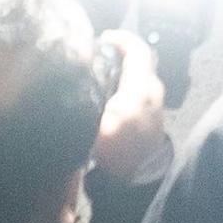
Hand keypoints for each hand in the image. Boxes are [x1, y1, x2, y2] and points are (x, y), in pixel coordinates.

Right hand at [92, 32, 170, 179]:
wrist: (135, 184)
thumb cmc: (118, 152)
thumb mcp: (98, 124)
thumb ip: (86, 98)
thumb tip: (69, 84)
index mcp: (142, 86)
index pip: (137, 48)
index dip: (119, 38)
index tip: (101, 38)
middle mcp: (152, 91)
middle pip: (137, 60)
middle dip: (117, 54)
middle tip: (93, 56)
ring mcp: (153, 105)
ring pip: (136, 76)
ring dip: (119, 70)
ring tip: (94, 75)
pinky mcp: (149, 118)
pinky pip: (136, 91)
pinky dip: (122, 86)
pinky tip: (103, 97)